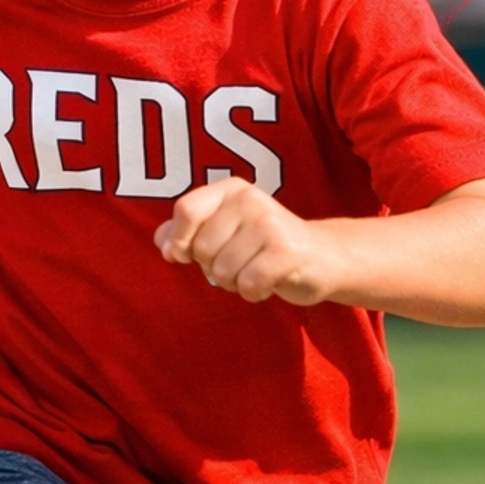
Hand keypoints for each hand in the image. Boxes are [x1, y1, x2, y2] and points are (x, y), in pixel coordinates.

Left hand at [155, 179, 338, 304]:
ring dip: (234, 283)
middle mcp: (250, 200)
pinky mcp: (285, 252)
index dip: (179, 240)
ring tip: (255, 271)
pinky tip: (268, 283)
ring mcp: (269, 224)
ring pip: (222, 271)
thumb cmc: (265, 246)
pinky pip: (247, 284)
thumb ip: (189, 232)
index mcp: (231, 190)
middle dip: (213, 268)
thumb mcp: (225, 231)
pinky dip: (253, 293)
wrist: (323, 257)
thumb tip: (161, 241)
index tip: (183, 256)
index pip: (186, 211)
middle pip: (201, 248)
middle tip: (239, 263)